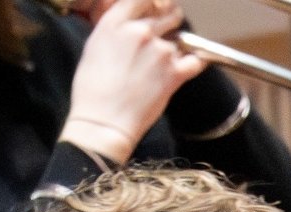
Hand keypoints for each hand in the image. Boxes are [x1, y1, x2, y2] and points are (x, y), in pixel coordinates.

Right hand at [57, 0, 201, 165]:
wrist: (104, 120)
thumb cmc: (93, 89)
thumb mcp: (95, 47)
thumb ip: (116, 30)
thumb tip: (131, 23)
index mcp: (114, 24)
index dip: (151, 3)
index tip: (156, 8)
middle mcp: (139, 32)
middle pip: (168, 12)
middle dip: (170, 19)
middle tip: (168, 29)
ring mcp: (160, 51)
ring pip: (180, 39)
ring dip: (176, 48)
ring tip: (159, 65)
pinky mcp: (176, 72)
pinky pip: (197, 60)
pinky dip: (193, 64)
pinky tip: (183, 70)